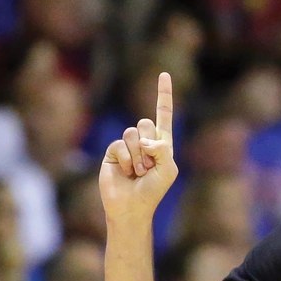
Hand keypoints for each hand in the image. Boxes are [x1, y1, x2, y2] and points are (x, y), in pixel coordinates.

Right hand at [99, 72, 178, 220]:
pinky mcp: (112, 151)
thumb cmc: (154, 190)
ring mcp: (127, 145)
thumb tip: (145, 139)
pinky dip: (125, 160)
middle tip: (148, 167)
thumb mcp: (168, 170)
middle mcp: (144, 141)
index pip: (163, 114)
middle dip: (149, 146)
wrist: (132, 207)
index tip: (164, 74)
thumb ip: (163, 150)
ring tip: (138, 173)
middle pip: (145, 123)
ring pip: (132, 134)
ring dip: (137, 156)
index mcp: (162, 143)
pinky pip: (119, 145)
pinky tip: (125, 172)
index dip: (163, 94)